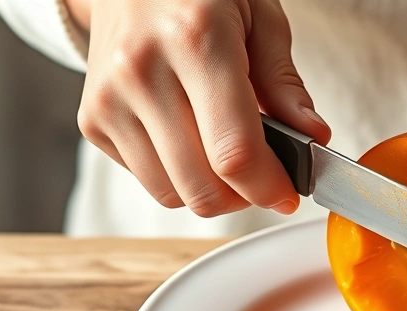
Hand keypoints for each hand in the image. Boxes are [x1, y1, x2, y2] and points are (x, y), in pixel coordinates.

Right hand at [69, 0, 329, 216]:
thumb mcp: (261, 16)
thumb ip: (286, 82)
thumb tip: (314, 137)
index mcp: (196, 40)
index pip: (234, 151)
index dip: (268, 187)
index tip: (288, 195)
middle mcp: (143, 71)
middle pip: (201, 186)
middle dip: (243, 197)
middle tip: (264, 178)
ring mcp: (110, 99)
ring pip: (171, 193)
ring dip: (210, 191)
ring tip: (227, 157)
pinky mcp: (93, 120)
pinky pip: (146, 180)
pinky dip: (176, 175)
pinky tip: (190, 139)